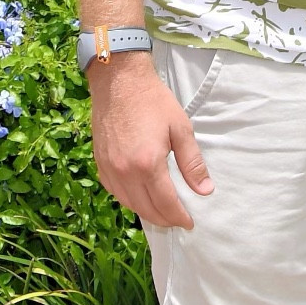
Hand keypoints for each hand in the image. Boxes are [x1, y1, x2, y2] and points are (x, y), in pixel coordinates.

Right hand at [86, 52, 212, 228]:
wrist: (119, 81)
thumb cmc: (153, 100)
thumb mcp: (180, 127)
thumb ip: (192, 163)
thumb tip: (205, 191)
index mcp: (147, 164)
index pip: (166, 204)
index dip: (179, 217)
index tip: (190, 223)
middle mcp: (125, 173)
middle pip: (146, 210)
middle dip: (165, 219)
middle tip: (179, 220)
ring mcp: (109, 170)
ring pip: (129, 204)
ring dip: (147, 212)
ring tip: (163, 211)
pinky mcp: (100, 165)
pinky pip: (116, 193)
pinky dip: (130, 200)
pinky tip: (141, 196)